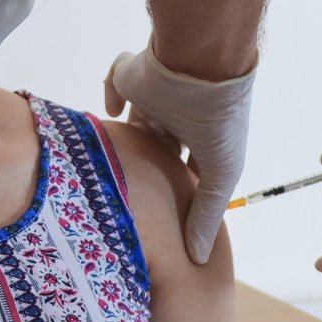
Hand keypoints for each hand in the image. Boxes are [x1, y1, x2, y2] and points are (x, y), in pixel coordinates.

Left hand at [105, 43, 254, 263]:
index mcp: (198, 137)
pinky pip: (115, 82)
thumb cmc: (219, 120)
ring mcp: (152, 95)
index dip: (172, 183)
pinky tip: (108, 108)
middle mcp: (175, 116)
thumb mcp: (219, 174)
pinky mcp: (131, 75)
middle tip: (122, 192)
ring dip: (120, 136)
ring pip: (130, 118)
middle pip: (152, 144)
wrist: (201, 63)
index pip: (182, 165)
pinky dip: (111, 92)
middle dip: (141, 163)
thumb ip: (204, 214)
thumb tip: (197, 258)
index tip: (158, 209)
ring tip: (102, 164)